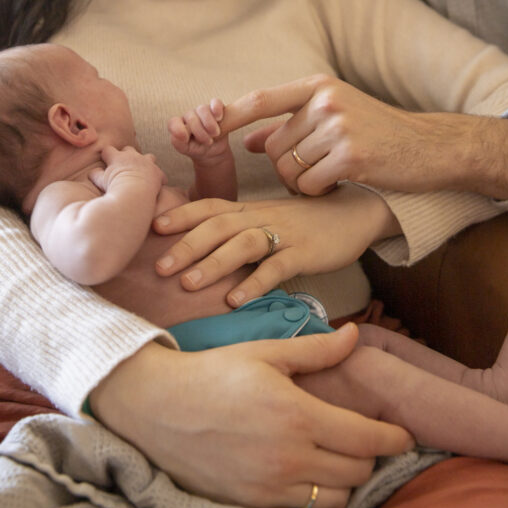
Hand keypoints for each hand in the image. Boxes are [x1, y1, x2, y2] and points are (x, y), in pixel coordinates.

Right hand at [90, 144, 165, 195]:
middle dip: (126, 155)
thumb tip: (92, 172)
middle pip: (129, 149)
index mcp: (117, 157)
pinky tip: (157, 183)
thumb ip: (96, 174)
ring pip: (148, 156)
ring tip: (142, 171)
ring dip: (145, 162)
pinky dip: (158, 178)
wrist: (133, 194)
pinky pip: (160, 173)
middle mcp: (132, 156)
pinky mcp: (157, 172)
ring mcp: (146, 163)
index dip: (106, 155)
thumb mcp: (101, 181)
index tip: (106, 160)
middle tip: (123, 166)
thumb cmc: (115, 188)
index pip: (108, 149)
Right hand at [90, 329, 412, 507]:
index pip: (367, 439)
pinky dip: (315, 497)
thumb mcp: (265, 352)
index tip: (402, 434)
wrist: (159, 407)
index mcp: (298, 415)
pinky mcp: (253, 504)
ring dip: (345, 481)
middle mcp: (290, 457)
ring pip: (336, 499)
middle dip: (370, 456)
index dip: (393, 439)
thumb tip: (354, 335)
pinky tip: (306, 473)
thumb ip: (316, 350)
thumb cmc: (213, 372)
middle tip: (364, 439)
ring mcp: (271, 486)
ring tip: (336, 457)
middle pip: (357, 472)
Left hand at [154, 184, 398, 305]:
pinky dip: (253, 283)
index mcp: (250, 208)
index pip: (210, 206)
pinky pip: (276, 267)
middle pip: (217, 225)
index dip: (182, 214)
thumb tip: (203, 246)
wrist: (354, 212)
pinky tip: (234, 301)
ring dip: (212, 263)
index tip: (153, 227)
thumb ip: (240, 227)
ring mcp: (284, 234)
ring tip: (187, 284)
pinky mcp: (305, 252)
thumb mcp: (268, 218)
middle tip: (159, 267)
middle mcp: (261, 217)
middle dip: (186, 245)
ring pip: (242, 243)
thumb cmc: (306, 220)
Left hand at [168, 99, 230, 166]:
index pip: (174, 122)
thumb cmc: (198, 149)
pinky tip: (219, 117)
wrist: (214, 150)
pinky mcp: (216, 108)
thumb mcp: (188, 150)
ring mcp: (202, 110)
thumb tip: (178, 136)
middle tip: (208, 142)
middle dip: (200, 132)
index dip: (178, 129)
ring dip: (209, 123)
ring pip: (202, 109)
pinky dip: (216, 108)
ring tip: (215, 134)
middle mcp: (189, 116)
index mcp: (179, 125)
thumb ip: (178, 143)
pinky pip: (215, 102)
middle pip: (191, 117)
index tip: (186, 139)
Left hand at [222, 75, 507, 198]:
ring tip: (333, 175)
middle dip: (287, 168)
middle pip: (274, 148)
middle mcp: (324, 101)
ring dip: (304, 183)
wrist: (431, 149)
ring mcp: (339, 126)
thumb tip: (250, 140)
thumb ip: (291, 125)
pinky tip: (343, 183)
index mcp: (317, 87)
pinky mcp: (352, 155)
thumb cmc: (378, 135)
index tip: (198, 126)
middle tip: (317, 171)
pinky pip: (309, 185)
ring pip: (289, 169)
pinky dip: (319, 192)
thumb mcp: (334, 118)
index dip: (228, 117)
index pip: (260, 100)